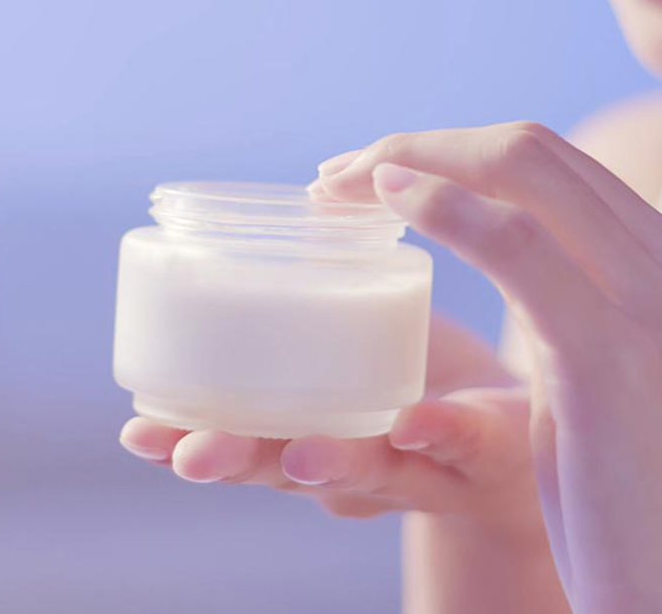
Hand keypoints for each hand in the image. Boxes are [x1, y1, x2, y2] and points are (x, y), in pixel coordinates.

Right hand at [119, 315, 539, 531]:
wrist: (526, 435)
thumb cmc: (431, 386)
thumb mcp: (370, 340)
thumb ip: (334, 288)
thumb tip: (315, 187)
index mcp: (314, 432)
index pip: (241, 438)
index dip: (188, 437)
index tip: (135, 430)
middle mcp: (358, 464)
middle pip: (289, 471)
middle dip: (239, 462)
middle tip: (187, 452)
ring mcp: (425, 466)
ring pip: (373, 474)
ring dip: (333, 462)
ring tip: (301, 452)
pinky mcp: (487, 452)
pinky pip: (465, 446)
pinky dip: (441, 433)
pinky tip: (417, 422)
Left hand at [310, 122, 661, 613]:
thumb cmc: (643, 505)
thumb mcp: (625, 385)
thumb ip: (589, 311)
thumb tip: (518, 256)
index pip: (572, 173)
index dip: (473, 154)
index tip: (397, 172)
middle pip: (544, 153)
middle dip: (434, 144)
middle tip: (349, 168)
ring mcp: (661, 303)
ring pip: (525, 176)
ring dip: (419, 161)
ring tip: (343, 181)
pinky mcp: (612, 350)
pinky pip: (512, 245)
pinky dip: (441, 210)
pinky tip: (383, 204)